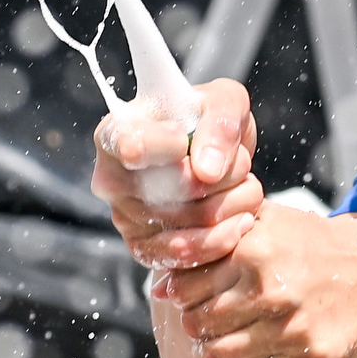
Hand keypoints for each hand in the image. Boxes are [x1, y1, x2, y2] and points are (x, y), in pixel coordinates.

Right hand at [95, 77, 266, 271]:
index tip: (188, 138)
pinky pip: (187, 255)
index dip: (168, 147)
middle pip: (173, 189)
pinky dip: (224, 239)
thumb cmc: (208, 122)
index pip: (131, 146)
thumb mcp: (224, 101)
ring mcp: (126, 219)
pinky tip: (241, 220)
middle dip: (223, 176)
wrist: (213, 160)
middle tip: (240, 162)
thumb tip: (207, 170)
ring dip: (233, 205)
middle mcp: (111, 180)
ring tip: (244, 187)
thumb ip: (219, 123)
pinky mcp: (146, 250)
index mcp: (116, 134)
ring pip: (189, 223)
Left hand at [161, 201, 356, 357]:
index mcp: (252, 252)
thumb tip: (161, 285)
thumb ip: (216, 241)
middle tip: (214, 329)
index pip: (184, 289)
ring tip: (226, 352)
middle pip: (197, 327)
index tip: (198, 302)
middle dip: (198, 332)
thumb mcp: (269, 222)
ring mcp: (290, 330)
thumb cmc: (319, 247)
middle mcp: (269, 291)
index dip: (183, 300)